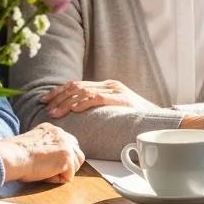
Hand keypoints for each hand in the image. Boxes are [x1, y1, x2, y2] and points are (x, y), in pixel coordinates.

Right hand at [0, 122, 83, 183]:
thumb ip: (45, 147)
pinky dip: (58, 180)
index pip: (68, 143)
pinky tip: (45, 176)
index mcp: (52, 130)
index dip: (61, 157)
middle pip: (76, 152)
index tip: (49, 164)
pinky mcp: (66, 156)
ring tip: (46, 174)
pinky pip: (69, 175)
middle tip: (50, 172)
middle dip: (67, 165)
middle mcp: (62, 134)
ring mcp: (66, 145)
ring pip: (76, 164)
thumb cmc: (15, 155)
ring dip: (63, 172)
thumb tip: (52, 159)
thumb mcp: (33, 144)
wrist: (11, 156)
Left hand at [41, 79, 159, 117]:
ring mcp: (116, 91)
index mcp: (107, 85)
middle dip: (59, 97)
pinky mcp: (121, 99)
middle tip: (46, 108)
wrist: (157, 119)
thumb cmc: (134, 117)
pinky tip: (74, 109)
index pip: (77, 84)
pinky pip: (98, 98)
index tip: (45, 100)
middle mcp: (110, 85)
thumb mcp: (114, 108)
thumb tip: (74, 112)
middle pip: (77, 86)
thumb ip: (99, 106)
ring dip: (66, 102)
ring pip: (84, 92)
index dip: (59, 91)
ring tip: (56, 112)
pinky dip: (83, 103)